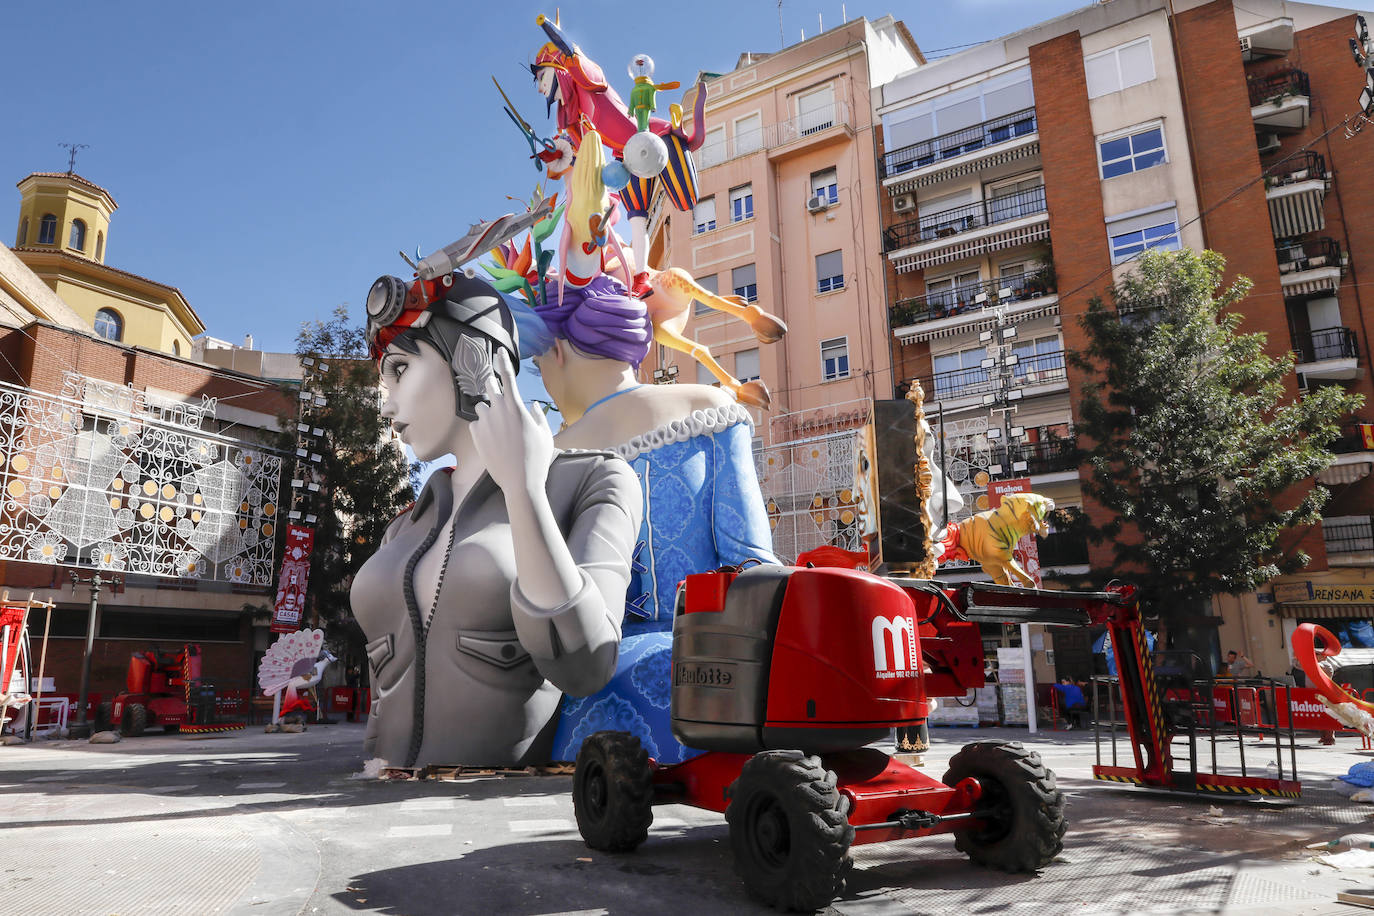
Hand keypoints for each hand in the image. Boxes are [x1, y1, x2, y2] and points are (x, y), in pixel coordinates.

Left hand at [470, 350, 554, 496]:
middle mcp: (498, 410)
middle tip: (500, 395)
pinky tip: (493, 442)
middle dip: (494, 386)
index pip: (507, 376)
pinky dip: (484, 428)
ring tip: (500, 429)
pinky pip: (477, 424)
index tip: (499, 351)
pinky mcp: (476, 435)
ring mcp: (485, 423)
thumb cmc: (537, 458)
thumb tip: (532, 407)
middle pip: (490, 386)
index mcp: (516, 407)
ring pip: (482, 407)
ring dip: (489, 411)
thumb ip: (538, 417)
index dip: (503, 361)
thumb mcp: (545, 435)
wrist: (520, 483)